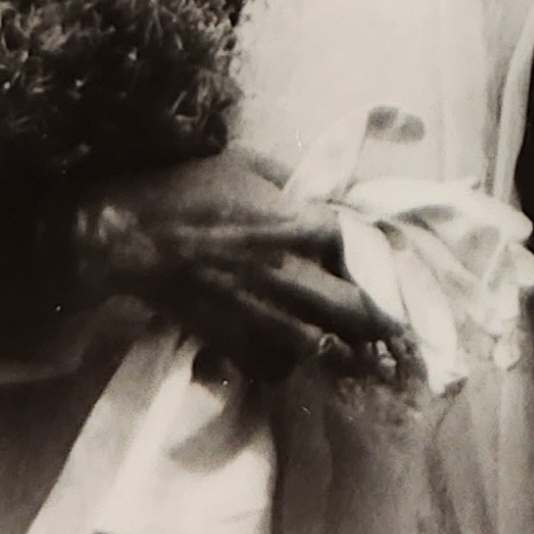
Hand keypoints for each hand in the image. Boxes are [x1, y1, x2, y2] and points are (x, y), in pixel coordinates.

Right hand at [69, 148, 410, 386]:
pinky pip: (275, 368)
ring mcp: (261, 312)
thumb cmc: (188, 191)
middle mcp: (287, 273)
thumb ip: (292, 182)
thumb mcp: (247, 164)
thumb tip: (323, 196)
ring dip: (347, 348)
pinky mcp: (232, 339)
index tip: (395, 265)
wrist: (132, 238)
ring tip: (366, 352)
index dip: (383, 257)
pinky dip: (290, 366)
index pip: (361, 246)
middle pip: (356, 307)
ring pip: (323, 346)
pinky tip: (295, 355)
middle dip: (383, 317)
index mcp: (294, 224)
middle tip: (402, 323)